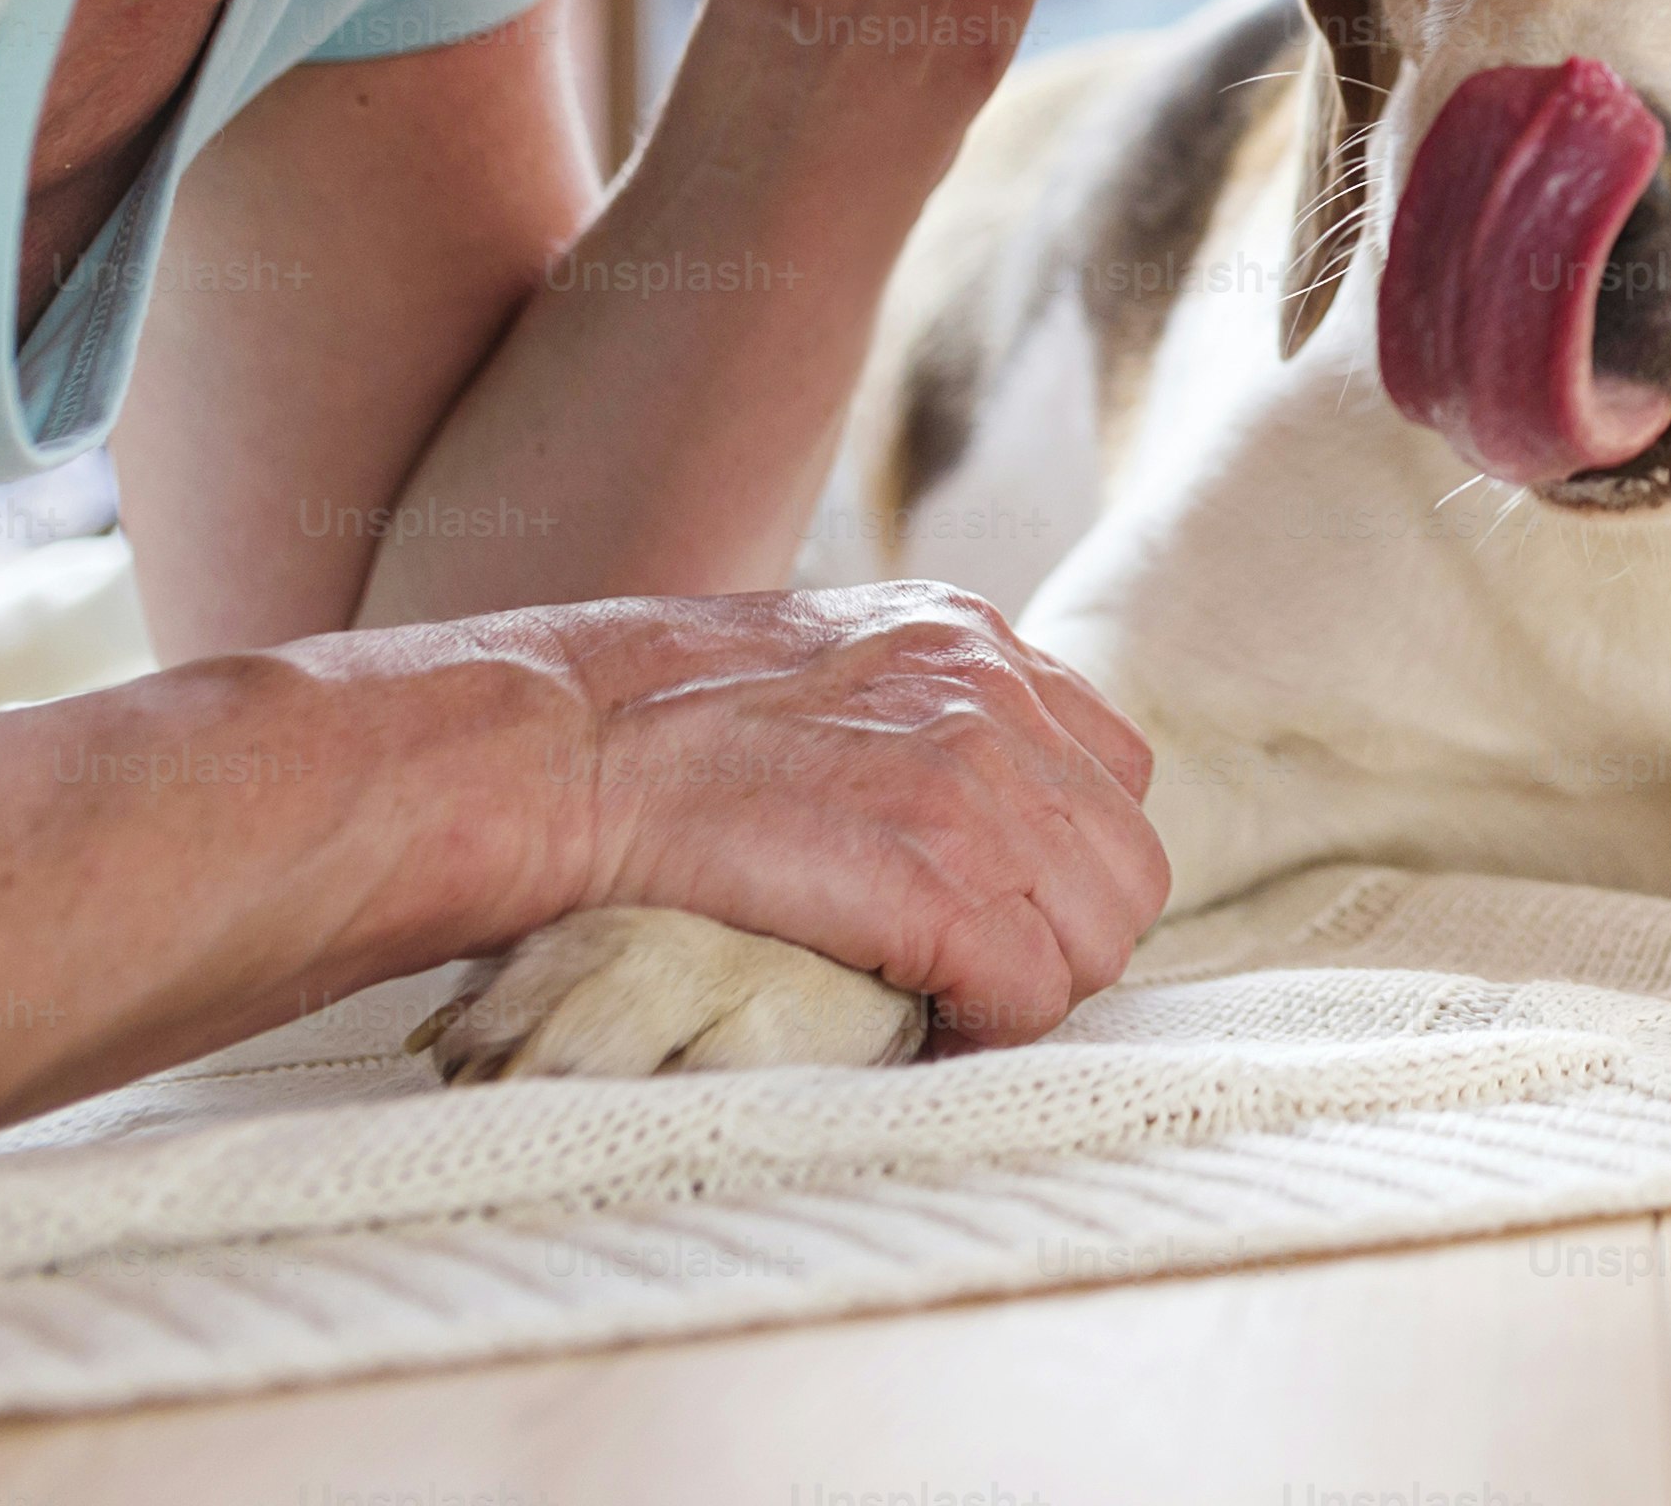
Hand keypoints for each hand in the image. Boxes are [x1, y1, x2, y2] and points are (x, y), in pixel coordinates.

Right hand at [505, 583, 1167, 1049]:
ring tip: (939, 1007)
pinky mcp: (932, 877)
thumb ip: (901, 714)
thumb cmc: (633, 730)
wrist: (545, 751)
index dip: (1062, 860)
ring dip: (1030, 990)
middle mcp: (991, 694)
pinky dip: (985, 1030)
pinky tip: (916, 1028)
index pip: (1111, 768)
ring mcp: (970, 782)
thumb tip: (945, 812)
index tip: (993, 909)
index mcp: (965, 639)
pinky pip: (1029, 991)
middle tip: (970, 980)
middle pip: (1126, 862)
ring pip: (1098, 935)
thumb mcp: (809, 667)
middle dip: (1062, 938)